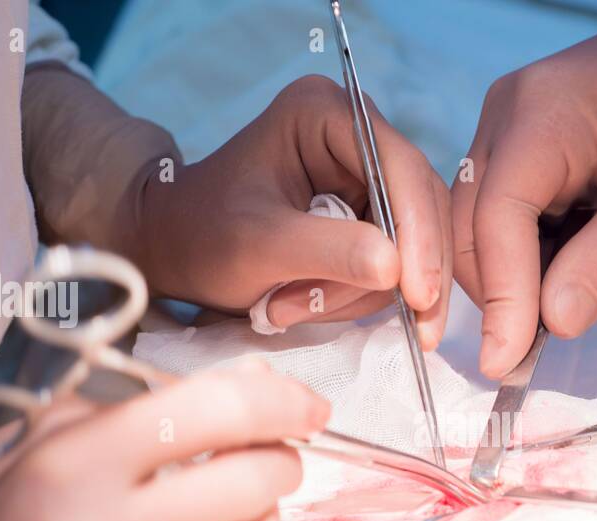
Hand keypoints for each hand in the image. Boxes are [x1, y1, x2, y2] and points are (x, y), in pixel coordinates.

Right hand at [0, 361, 327, 520]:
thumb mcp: (46, 432)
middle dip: (280, 455)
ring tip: (226, 500)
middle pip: (257, 480)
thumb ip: (146, 411)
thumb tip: (247, 392)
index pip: (217, 412)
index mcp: (77, 464)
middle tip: (268, 449)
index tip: (307, 403)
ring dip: (262, 510)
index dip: (280, 398)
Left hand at [142, 76, 452, 347]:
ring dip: (362, 292)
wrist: (176, 250)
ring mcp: (364, 177)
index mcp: (325, 113)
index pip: (398, 168)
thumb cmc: (203, 235)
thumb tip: (394, 268)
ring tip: (290, 308)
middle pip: (419, 207)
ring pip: (410, 243)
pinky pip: (392, 263)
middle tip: (408, 330)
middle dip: (404, 273)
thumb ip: (328, 252)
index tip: (420, 296)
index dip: (418, 233)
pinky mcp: (366, 216)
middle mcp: (355, 135)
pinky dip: (357, 296)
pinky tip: (306, 304)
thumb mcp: (260, 245)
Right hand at [452, 1, 596, 376]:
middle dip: (498, 293)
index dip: (501, 295)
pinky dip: (526, 258)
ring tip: (570, 301)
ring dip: (513, 278)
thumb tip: (554, 324)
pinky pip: (499, 218)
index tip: (508, 360)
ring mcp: (504, 130)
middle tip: (534, 353)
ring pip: (477, 228)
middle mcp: (506, 115)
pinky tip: (569, 270)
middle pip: (470, 226)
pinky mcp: (515, 150)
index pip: (497, 218)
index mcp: (543, 113)